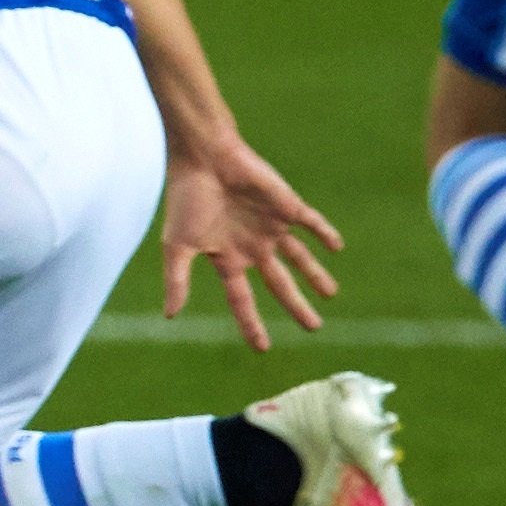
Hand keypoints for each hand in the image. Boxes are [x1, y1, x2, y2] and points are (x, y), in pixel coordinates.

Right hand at [159, 138, 343, 351]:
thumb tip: (170, 316)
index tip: (262, 347)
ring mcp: (271, 227)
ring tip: (330, 294)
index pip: (242, 299)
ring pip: (299, 258)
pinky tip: (335, 247)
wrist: (205, 158)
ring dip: (316, 275)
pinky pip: (311, 224)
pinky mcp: (287, 207)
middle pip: (279, 283)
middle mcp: (251, 246)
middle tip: (313, 327)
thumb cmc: (187, 200)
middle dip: (296, 305)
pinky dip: (324, 234)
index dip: (251, 323)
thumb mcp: (177, 246)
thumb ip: (177, 280)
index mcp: (226, 258)